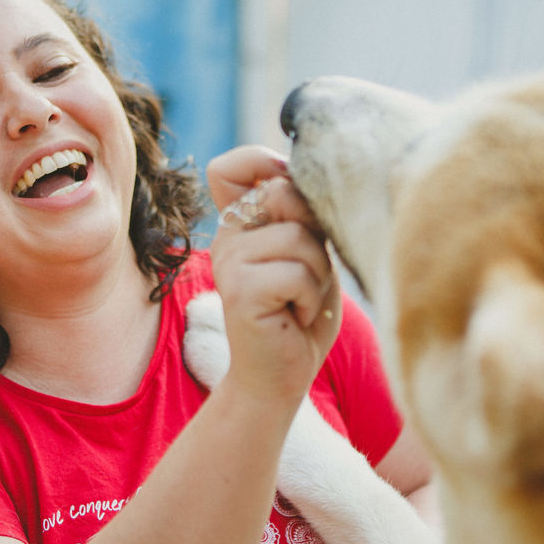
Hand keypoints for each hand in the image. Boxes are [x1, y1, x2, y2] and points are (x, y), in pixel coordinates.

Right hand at [204, 145, 340, 404]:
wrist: (278, 379)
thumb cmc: (300, 316)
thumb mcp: (307, 254)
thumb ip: (300, 215)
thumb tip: (291, 180)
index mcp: (239, 224)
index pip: (230, 167)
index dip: (263, 164)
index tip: (289, 204)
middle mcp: (226, 237)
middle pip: (284, 193)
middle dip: (314, 236)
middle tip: (305, 277)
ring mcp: (228, 262)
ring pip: (299, 238)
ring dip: (317, 276)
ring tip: (300, 302)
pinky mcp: (240, 291)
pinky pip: (297, 273)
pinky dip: (310, 299)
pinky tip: (295, 318)